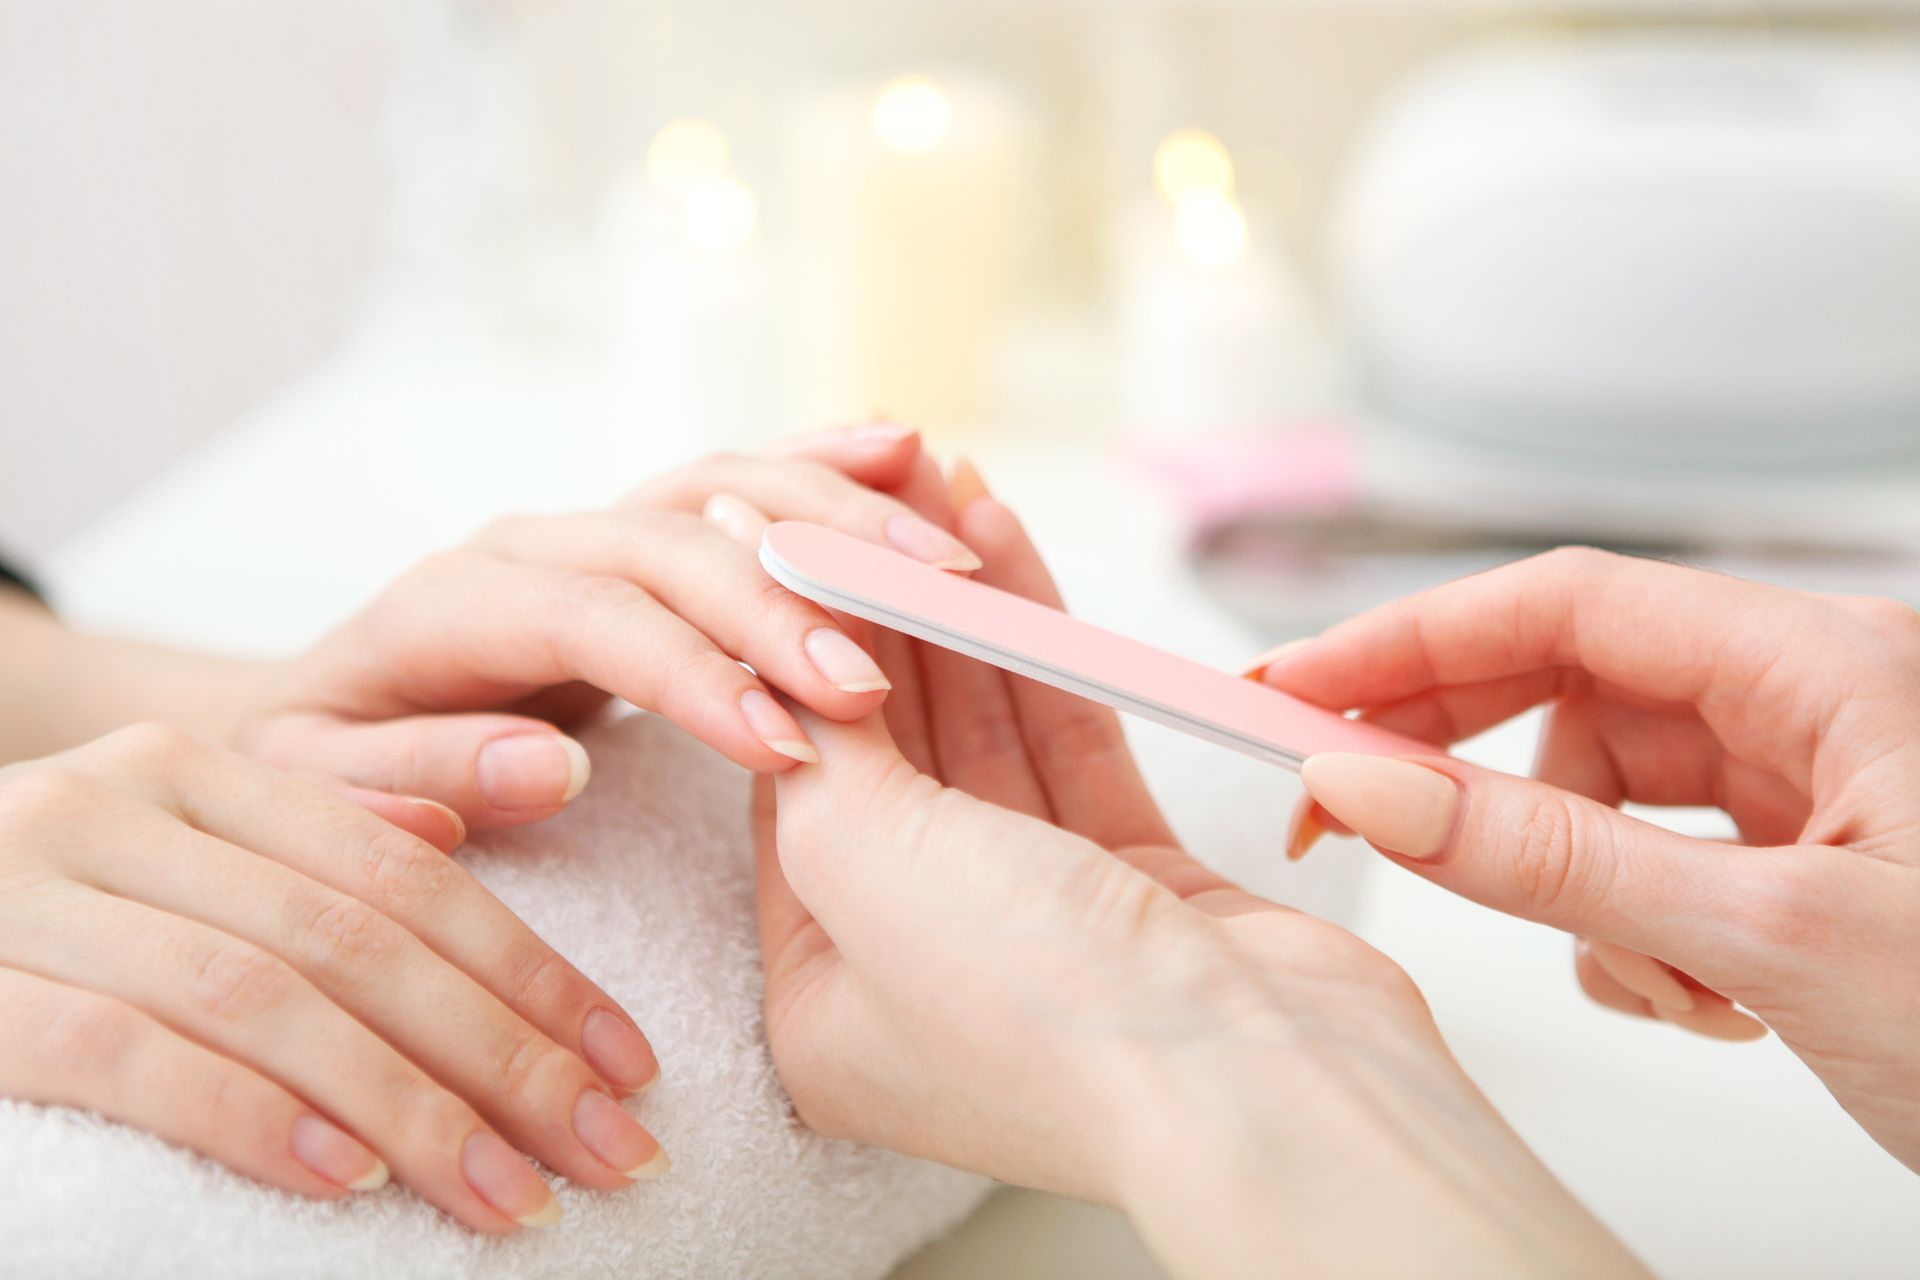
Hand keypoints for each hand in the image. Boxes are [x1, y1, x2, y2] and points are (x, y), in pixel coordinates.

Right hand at [0, 724, 665, 1230]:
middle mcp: (120, 806)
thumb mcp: (171, 862)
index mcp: (197, 775)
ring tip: (514, 1198)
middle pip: (365, 938)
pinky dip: (250, 1115)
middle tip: (613, 1154)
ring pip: (271, 997)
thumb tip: (459, 829)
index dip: (533, 974)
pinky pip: (132, 1054)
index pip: (410, 875)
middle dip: (507, 1056)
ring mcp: (30, 887)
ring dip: (412, 1109)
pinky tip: (346, 1179)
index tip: (630, 1067)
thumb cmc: (32, 928)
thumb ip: (308, 840)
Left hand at [230, 425, 977, 830]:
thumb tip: (550, 767)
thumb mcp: (320, 791)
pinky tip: (901, 453)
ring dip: (835, 517)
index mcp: (454, 604)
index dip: (692, 674)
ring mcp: (590, 525)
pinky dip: (821, 461)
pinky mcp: (635, 532)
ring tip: (942, 560)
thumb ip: (415, 781)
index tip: (784, 743)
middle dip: (786, 604)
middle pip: (677, 539)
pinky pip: (737, 481)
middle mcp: (533, 541)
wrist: (312, 703)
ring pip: (723, 489)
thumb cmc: (320, 759)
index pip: (594, 621)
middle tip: (880, 676)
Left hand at [750, 484, 1640, 1277]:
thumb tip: (786, 639)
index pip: (790, 794)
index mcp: (826, 1001)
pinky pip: (1067, 741)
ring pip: (982, 735)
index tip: (788, 535)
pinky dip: (1040, 648)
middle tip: (875, 488)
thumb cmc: (1038, 1008)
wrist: (1259, 1085)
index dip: (790, 656)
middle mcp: (923, 968)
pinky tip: (1006, 548)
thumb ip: (822, 740)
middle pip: (889, 756)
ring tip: (942, 480)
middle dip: (879, 614)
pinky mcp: (1135, 888)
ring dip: (960, 609)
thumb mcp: (871, 865)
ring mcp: (1036, 929)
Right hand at [1261, 547, 1919, 1171]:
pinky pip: (1654, 867)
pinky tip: (1708, 1007)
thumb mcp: (1775, 938)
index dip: (1411, 637)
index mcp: (1831, 663)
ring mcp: (1810, 785)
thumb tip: (1372, 783)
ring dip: (1583, 893)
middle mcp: (1815, 703)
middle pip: (1571, 685)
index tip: (1292, 688)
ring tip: (1659, 984)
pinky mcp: (1801, 862)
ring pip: (1606, 795)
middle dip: (1459, 754)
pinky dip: (1640, 941)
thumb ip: (1555, 857)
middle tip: (1332, 802)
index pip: (1569, 603)